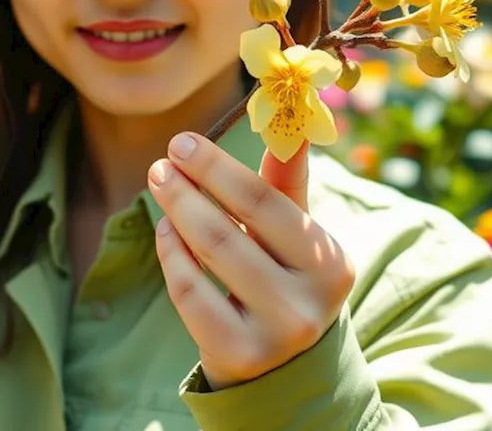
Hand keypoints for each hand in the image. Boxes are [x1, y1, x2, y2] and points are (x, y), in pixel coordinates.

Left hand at [148, 133, 354, 389]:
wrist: (283, 367)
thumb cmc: (284, 280)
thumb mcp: (294, 236)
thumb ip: (286, 183)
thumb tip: (287, 124)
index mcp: (330, 263)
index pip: (265, 201)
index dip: (218, 168)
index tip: (183, 142)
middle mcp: (309, 301)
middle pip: (232, 228)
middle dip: (189, 188)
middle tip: (161, 163)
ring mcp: (274, 333)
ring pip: (209, 255)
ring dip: (176, 213)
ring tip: (161, 186)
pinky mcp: (237, 353)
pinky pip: (190, 292)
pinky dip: (171, 254)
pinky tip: (165, 230)